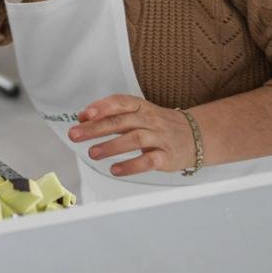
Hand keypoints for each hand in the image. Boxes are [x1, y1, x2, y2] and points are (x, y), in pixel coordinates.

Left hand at [67, 94, 195, 176]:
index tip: (85, 114)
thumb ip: (110, 115)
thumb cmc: (159, 125)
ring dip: (111, 146)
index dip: (102, 107)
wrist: (196, 136)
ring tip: (92, 153)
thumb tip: (81, 117)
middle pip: (121, 122)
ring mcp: (160, 137)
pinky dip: (131, 166)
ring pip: (134, 139)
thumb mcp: (137, 114)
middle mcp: (150, 119)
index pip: (120, 102)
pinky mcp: (167, 156)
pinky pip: (148, 161)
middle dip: (96, 128)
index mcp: (141, 107)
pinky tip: (115, 170)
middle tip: (75, 135)